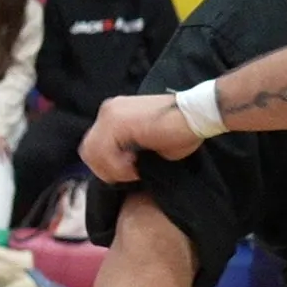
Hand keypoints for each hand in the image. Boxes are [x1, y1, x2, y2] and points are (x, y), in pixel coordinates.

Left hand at [82, 90, 199, 182]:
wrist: (198, 114)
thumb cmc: (180, 130)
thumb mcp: (146, 145)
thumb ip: (126, 152)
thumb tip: (116, 169)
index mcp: (113, 114)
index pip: (93, 145)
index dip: (106, 165)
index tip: (128, 172)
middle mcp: (107, 111)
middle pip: (88, 150)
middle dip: (105, 169)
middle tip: (129, 175)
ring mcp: (110, 115)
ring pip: (92, 153)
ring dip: (112, 169)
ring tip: (134, 171)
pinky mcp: (116, 122)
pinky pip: (104, 152)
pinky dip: (117, 166)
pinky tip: (135, 166)